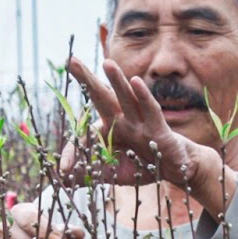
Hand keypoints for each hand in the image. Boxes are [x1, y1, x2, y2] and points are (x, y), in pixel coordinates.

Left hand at [59, 56, 202, 188]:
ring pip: (126, 98)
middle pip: (102, 96)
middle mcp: (122, 120)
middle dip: (87, 79)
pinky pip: (151, 110)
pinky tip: (136, 82)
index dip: (72, 151)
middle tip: (72, 61)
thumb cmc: (143, 165)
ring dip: (117, 80)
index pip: (84, 134)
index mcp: (108, 128)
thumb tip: (62, 177)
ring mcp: (140, 122)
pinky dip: (144, 96)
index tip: (63, 169)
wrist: (175, 170)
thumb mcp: (112, 172)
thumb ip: (89, 172)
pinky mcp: (159, 128)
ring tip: (107, 63)